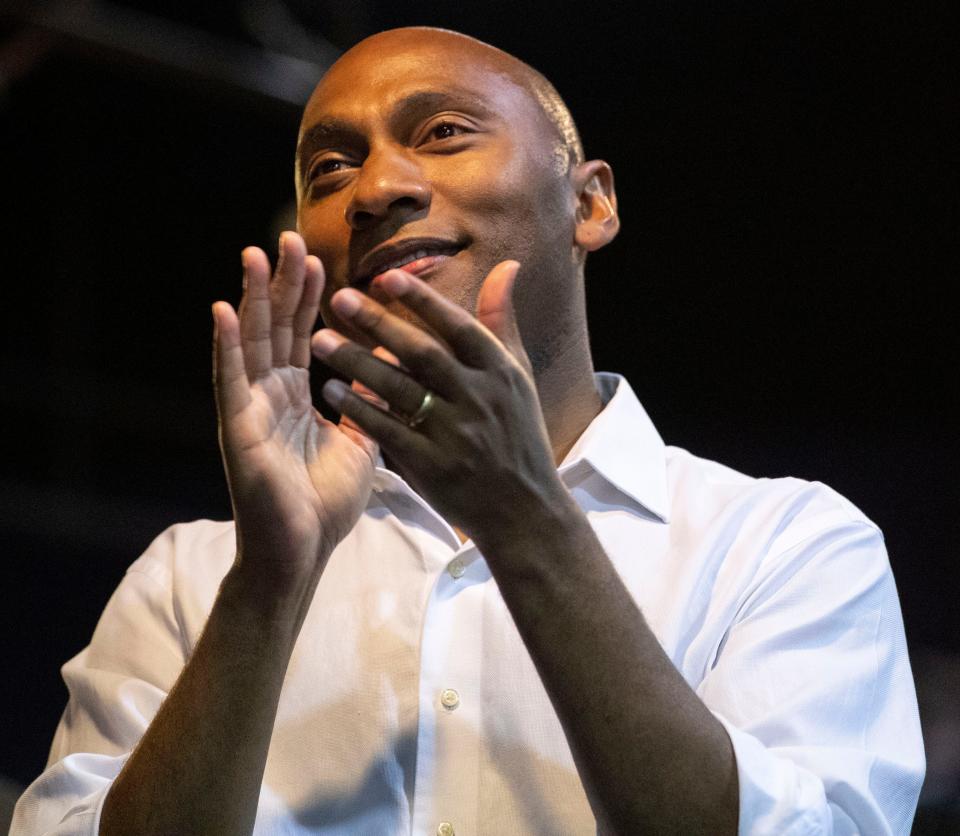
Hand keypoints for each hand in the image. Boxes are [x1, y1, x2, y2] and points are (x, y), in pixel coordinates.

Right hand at [212, 232, 376, 590]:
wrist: (303, 551)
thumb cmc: (327, 501)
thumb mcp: (360, 439)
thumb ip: (368, 397)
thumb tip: (389, 360)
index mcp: (298, 395)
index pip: (301, 334)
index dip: (307, 297)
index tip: (317, 258)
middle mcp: (270, 394)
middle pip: (275, 328)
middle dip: (281, 283)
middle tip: (286, 238)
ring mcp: (250, 409)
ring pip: (251, 343)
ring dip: (251, 299)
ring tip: (254, 256)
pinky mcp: (237, 429)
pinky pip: (230, 382)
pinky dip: (227, 346)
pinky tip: (225, 311)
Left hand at [311, 261, 565, 546]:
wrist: (524, 508)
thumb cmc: (518, 433)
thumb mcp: (518, 375)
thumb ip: (501, 321)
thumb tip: (507, 265)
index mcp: (500, 372)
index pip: (458, 326)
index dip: (423, 300)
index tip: (387, 277)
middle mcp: (479, 398)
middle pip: (423, 354)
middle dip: (380, 323)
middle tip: (340, 298)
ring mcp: (456, 434)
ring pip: (400, 390)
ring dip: (357, 362)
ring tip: (320, 339)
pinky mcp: (434, 467)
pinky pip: (390, 431)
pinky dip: (360, 410)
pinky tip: (331, 389)